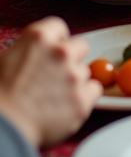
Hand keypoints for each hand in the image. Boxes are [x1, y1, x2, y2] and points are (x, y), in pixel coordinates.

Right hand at [0, 17, 100, 147]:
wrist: (1, 129)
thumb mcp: (3, 61)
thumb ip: (26, 50)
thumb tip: (34, 51)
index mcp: (39, 38)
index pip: (58, 27)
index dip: (55, 40)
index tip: (50, 51)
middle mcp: (61, 51)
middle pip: (81, 46)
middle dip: (72, 58)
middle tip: (55, 75)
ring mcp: (74, 75)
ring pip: (85, 71)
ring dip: (74, 81)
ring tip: (52, 97)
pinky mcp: (83, 98)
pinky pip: (94, 90)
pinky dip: (84, 98)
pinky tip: (65, 106)